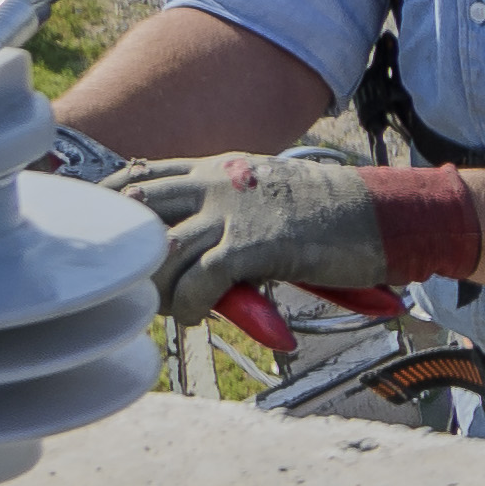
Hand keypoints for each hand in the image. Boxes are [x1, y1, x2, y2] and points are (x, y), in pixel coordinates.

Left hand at [109, 147, 475, 324]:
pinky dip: (190, 305)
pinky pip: (199, 281)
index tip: (98, 231)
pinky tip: (197, 318)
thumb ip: (232, 207)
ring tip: (169, 312)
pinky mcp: (255, 245)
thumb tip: (202, 243)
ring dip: (157, 290)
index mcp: (221, 167)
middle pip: (139, 210)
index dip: (109, 202)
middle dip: (124, 252)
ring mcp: (235, 212)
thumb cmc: (338, 215)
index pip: (143, 174)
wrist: (386, 214)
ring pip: (164, 253)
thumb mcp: (273, 194)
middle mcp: (218, 182)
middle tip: (128, 287)